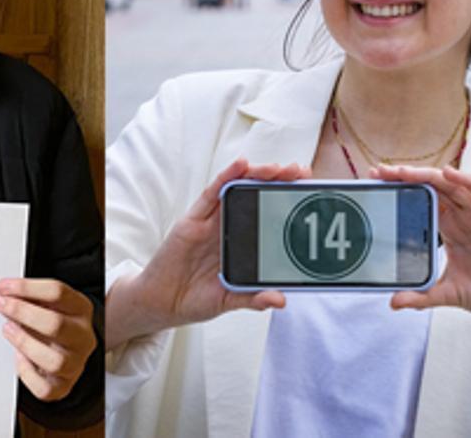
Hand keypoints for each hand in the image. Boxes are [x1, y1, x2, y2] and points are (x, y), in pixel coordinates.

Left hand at [0, 278, 95, 401]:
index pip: (58, 293)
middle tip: (1, 305)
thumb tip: (5, 292)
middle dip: (22, 312)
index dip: (27, 288)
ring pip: (54, 361)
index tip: (3, 286)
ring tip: (7, 329)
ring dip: (25, 343)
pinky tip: (18, 358)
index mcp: (82, 311)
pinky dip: (27, 373)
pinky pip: (44, 388)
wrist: (72, 351)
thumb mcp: (53, 304)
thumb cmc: (56, 325)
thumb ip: (34, 297)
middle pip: (56, 325)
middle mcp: (83, 337)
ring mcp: (75, 363)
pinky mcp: (62, 386)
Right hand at [105, 159, 307, 349]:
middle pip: (257, 195)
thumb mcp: (229, 300)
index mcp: (242, 243)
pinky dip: (227, 177)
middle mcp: (229, 227)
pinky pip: (212, 194)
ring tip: (277, 168)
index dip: (287, 200)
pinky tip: (241, 166)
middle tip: (300, 171)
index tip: (309, 189)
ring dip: (257, 175)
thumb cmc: (196, 298)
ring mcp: (212, 221)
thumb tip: (280, 301)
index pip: (268, 214)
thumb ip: (252, 299)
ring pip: (237, 189)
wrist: (161, 304)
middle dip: (278, 181)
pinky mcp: (193, 220)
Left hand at [373, 164, 470, 387]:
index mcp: (450, 228)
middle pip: (433, 188)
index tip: (376, 182)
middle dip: (407, 177)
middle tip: (379, 171)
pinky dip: (467, 182)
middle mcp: (464, 217)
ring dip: (429, 175)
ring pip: (453, 186)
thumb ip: (423, 296)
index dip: (402, 190)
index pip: (422, 201)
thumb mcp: (450, 294)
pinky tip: (450, 174)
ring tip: (403, 170)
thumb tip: (394, 302)